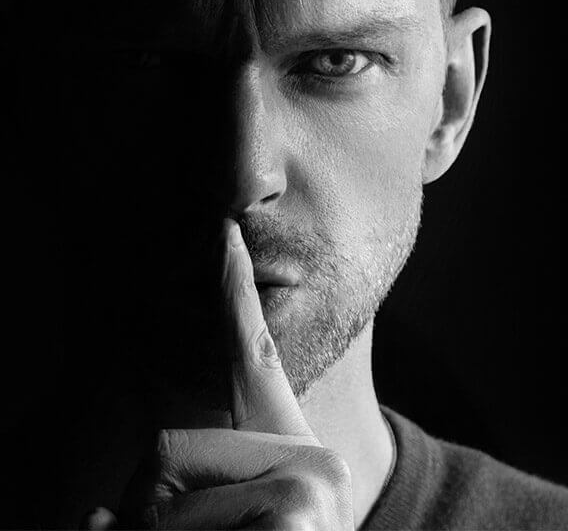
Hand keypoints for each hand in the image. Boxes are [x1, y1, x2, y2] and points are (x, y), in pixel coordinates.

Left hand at [82, 219, 353, 529]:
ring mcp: (309, 489)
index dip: (235, 291)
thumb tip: (89, 521)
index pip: (255, 355)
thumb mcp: (222, 523)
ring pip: (157, 499)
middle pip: (166, 451)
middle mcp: (313, 459)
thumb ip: (170, 505)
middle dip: (155, 514)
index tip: (220, 231)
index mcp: (292, 454)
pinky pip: (167, 528)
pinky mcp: (297, 512)